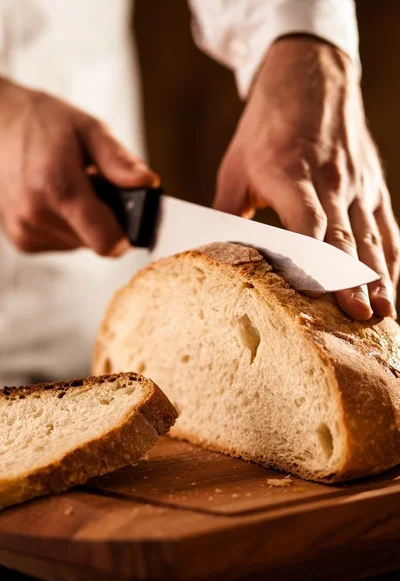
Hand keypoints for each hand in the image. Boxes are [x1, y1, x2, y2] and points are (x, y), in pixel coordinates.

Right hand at [0, 78, 157, 255]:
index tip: (129, 214)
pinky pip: (62, 243)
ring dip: (84, 221)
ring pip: (80, 244)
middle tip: (93, 186)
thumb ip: (119, 161)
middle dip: (104, 218)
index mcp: (57, 188)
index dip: (127, 233)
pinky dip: (67, 225)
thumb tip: (148, 183)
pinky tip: (54, 199)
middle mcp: (37, 215)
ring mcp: (25, 230)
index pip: (107, 242)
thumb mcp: (89, 129)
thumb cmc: (43, 122)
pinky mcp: (21, 240)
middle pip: (96, 243)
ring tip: (70, 187)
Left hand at [215, 36, 399, 319]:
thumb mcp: (236, 167)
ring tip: (383, 314)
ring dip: (379, 278)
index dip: (315, 265)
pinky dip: (390, 256)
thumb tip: (208, 254)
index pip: (309, 228)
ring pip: (372, 237)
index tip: (318, 298)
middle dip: (353, 283)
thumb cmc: (267, 125)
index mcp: (292, 176)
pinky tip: (392, 282)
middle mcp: (331, 182)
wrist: (308, 75)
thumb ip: (225, 213)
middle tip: (359, 319)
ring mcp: (357, 183)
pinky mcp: (372, 184)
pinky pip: (386, 225)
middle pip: (346, 241)